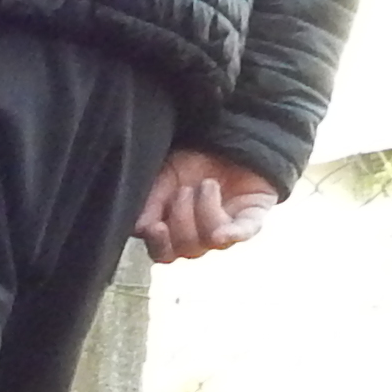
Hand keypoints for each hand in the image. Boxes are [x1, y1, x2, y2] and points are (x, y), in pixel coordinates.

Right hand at [135, 148, 279, 263]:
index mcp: (176, 229)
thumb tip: (139, 229)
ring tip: (207, 185)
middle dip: (182, 219)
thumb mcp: (163, 176)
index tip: (155, 227)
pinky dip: (232, 234)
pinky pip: (244, 232)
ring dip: (204, 211)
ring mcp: (228, 228)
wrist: (224, 139)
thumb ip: (150, 202)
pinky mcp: (252, 217)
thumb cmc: (191, 161)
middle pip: (187, 249)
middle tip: (184, 190)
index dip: (159, 244)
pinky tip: (221, 234)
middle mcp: (202, 236)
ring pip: (211, 240)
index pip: (164, 252)